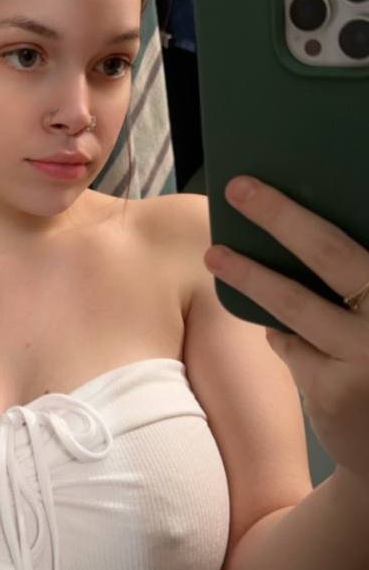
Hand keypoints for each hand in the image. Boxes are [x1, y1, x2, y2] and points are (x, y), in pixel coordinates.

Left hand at [203, 176, 368, 482]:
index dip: (312, 207)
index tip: (282, 177)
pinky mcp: (334, 392)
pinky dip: (282, 335)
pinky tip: (279, 331)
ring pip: (294, 304)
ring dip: (250, 275)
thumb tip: (297, 230)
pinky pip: (291, 346)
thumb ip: (357, 280)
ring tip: (216, 255)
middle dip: (280, 214)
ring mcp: (366, 356)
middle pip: (329, 252)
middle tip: (239, 188)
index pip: (353, 240)